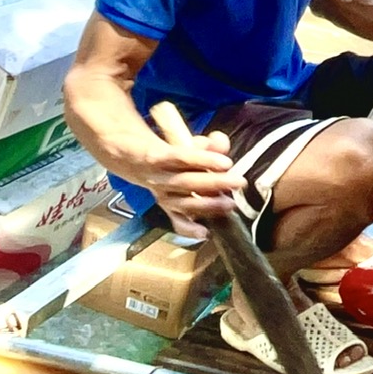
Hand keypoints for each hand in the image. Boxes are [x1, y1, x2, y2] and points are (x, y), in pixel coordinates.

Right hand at [140, 102, 243, 237]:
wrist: (133, 161)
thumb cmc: (167, 149)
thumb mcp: (184, 139)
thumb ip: (206, 143)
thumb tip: (221, 143)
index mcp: (159, 155)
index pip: (181, 157)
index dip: (204, 160)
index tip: (226, 163)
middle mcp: (159, 178)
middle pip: (186, 182)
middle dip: (214, 183)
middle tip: (238, 182)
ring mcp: (162, 196)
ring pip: (183, 203)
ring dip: (208, 205)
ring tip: (230, 204)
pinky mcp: (166, 209)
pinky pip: (177, 221)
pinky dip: (190, 229)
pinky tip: (204, 233)